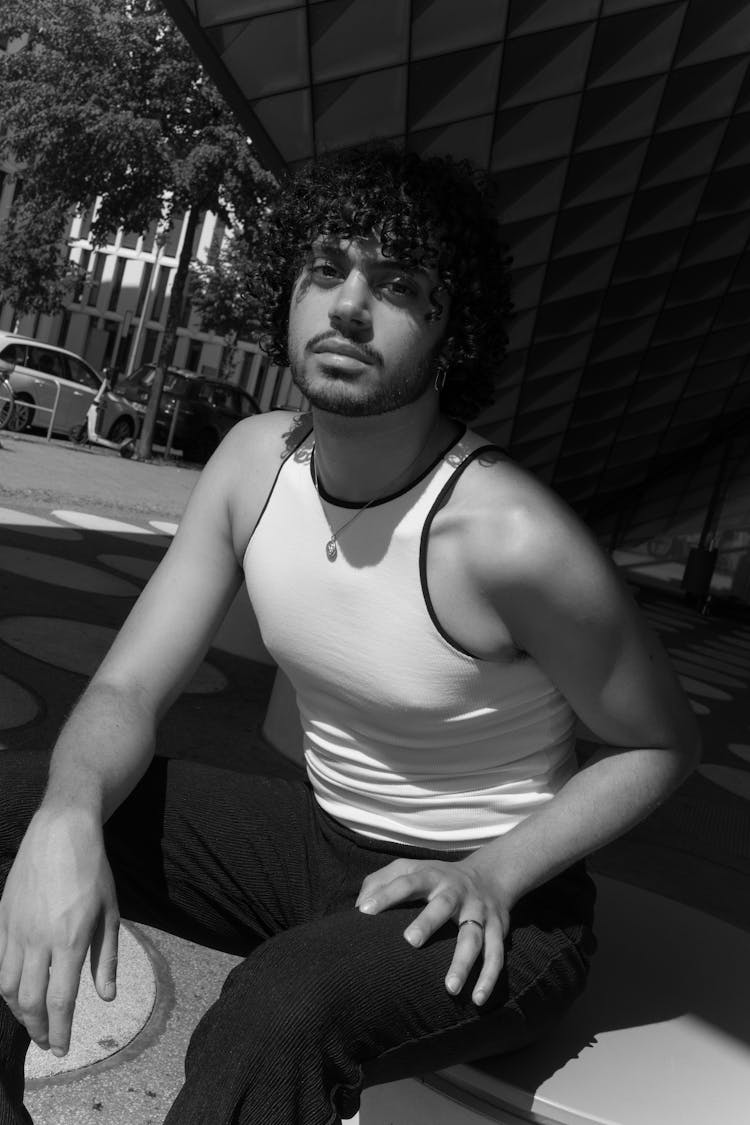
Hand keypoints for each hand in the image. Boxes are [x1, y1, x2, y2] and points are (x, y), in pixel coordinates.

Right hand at [0, 806, 119, 1055]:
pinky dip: (4, 985)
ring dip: (18, 1011)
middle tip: (47, 1042)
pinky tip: (16, 990)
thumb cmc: (93, 870)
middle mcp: (39, 940)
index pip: (60, 1001)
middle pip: (29, 1000)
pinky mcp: (2, 918)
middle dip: (37, 1028)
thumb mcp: (110, 913)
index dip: (59, 1031)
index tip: (61, 1049)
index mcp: (70, 940)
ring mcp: (16, 929)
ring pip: (6, 986)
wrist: (61, 831)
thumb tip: (106, 997)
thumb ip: (107, 958)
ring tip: (32, 1020)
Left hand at [355, 856, 509, 1004]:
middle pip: (443, 905)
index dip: (386, 894)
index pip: (406, 882)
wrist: (490, 874)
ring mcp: (478, 911)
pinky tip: (477, 1000)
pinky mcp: (497, 929)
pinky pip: (496, 954)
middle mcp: (456, 892)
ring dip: (463, 962)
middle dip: (428, 922)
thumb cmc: (436, 878)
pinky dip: (489, 977)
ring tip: (450, 988)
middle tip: (410, 941)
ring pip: (472, 937)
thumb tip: (358, 908)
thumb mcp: (409, 869)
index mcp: (431, 876)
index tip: (365, 911)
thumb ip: (381, 882)